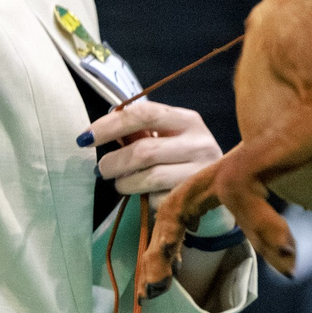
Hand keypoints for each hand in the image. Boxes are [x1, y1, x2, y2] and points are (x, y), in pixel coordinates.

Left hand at [85, 98, 223, 198]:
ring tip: (120, 184)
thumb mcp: (169, 138)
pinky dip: (146, 199)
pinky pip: (160, 199)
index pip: (145, 114)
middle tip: (102, 169)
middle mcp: (199, 143)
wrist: (225, 189)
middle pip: (144, 150)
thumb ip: (142, 132)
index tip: (86, 137)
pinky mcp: (198, 197)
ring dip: (125, 183)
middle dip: (114, 162)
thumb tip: (98, 135)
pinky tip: (149, 196)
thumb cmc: (184, 160)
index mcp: (188, 120)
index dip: (111, 124)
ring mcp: (201, 172)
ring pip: (149, 177)